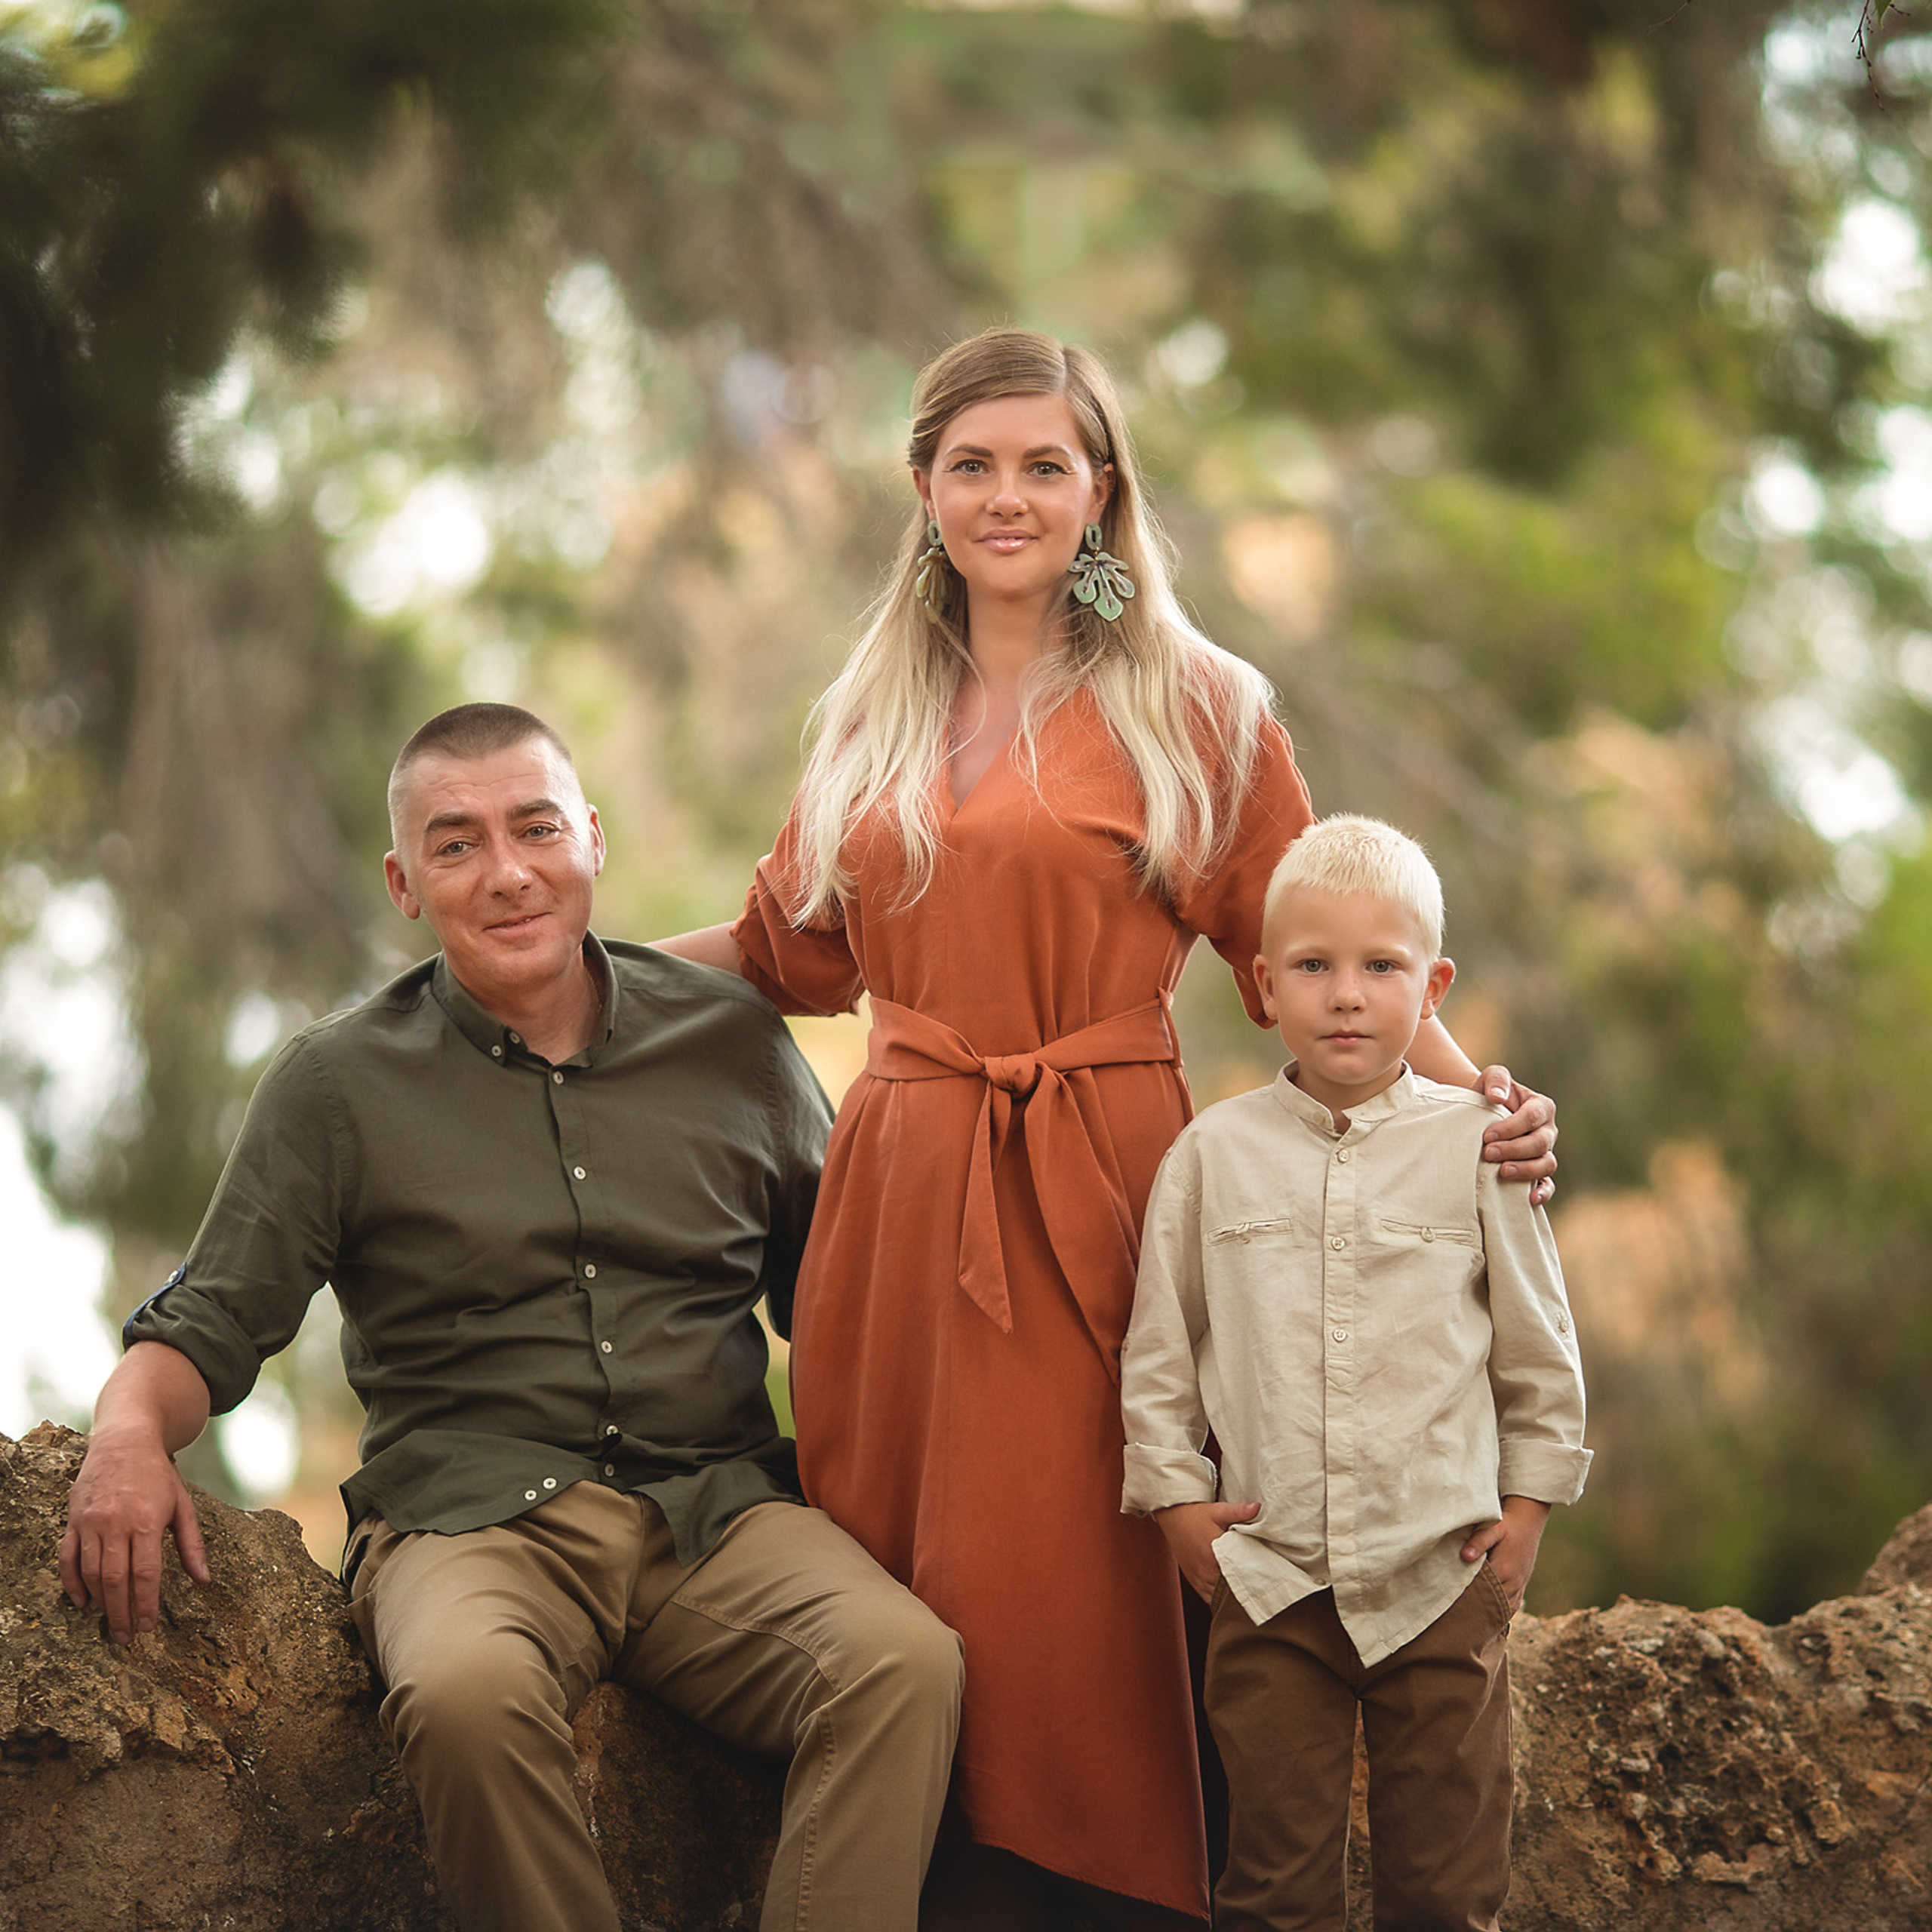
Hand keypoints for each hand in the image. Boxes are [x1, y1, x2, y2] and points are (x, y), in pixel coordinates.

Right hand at [59, 1431, 210, 1643]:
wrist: (125, 1441)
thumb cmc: (159, 1475)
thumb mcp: (183, 1505)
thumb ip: (192, 1544)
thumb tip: (204, 1580)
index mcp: (147, 1521)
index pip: (146, 1574)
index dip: (146, 1604)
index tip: (148, 1627)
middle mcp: (116, 1524)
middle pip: (115, 1580)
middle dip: (121, 1613)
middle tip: (126, 1638)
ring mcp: (91, 1522)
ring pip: (90, 1573)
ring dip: (100, 1603)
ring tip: (110, 1622)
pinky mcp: (73, 1520)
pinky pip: (67, 1559)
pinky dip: (72, 1583)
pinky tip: (82, 1602)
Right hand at [1154, 1499, 1258, 1602]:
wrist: (1173, 1518)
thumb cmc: (1196, 1515)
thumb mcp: (1218, 1511)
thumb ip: (1238, 1511)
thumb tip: (1257, 1507)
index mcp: (1213, 1556)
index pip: (1238, 1577)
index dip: (1252, 1579)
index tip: (1264, 1578)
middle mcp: (1205, 1572)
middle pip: (1230, 1590)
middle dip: (1244, 1589)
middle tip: (1259, 1585)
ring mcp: (1198, 1579)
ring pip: (1219, 1598)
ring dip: (1231, 1595)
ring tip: (1246, 1590)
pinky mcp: (1194, 1582)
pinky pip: (1208, 1598)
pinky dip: (1219, 1598)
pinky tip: (1229, 1593)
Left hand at [1460, 1495, 1549, 1615]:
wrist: (1528, 1521)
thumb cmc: (1507, 1524)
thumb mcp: (1493, 1529)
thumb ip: (1479, 1542)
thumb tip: (1465, 1556)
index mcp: (1504, 1571)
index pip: (1483, 1595)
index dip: (1468, 1603)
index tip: (1452, 1611)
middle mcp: (1513, 1583)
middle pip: (1492, 1607)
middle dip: (1476, 1615)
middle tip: (1456, 1625)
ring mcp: (1519, 1586)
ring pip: (1503, 1611)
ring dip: (1488, 1617)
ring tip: (1469, 1627)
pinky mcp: (1521, 1586)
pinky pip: (1511, 1607)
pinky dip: (1500, 1614)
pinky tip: (1487, 1621)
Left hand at [1475, 1066, 1557, 1205]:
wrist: (1481, 1112)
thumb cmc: (1488, 1093)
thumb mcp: (1491, 1077)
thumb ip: (1496, 1080)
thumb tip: (1498, 1097)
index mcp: (1541, 1107)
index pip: (1533, 1117)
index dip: (1511, 1128)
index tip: (1487, 1136)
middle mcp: (1548, 1130)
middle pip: (1540, 1143)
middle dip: (1514, 1149)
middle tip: (1488, 1153)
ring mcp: (1545, 1152)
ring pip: (1546, 1164)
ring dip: (1526, 1170)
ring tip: (1503, 1172)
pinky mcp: (1538, 1170)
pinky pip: (1548, 1184)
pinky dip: (1543, 1192)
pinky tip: (1530, 1199)